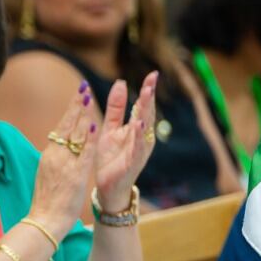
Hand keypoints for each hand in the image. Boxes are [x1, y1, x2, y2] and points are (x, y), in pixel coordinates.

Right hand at [28, 82, 96, 229]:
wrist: (44, 219)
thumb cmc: (46, 201)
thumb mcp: (46, 174)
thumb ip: (54, 159)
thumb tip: (58, 146)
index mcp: (49, 155)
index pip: (60, 127)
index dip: (69, 110)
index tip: (77, 95)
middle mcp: (55, 155)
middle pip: (66, 125)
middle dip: (75, 105)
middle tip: (83, 87)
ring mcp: (64, 164)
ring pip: (74, 135)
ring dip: (81, 115)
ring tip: (88, 97)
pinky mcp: (74, 174)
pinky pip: (82, 153)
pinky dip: (87, 139)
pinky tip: (92, 125)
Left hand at [94, 74, 157, 212]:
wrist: (107, 186)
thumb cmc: (111, 157)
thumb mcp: (110, 128)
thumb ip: (116, 108)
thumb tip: (121, 82)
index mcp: (137, 129)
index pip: (144, 106)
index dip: (148, 90)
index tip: (153, 74)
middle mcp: (142, 138)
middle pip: (147, 114)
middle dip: (149, 97)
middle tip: (151, 80)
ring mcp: (139, 151)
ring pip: (144, 129)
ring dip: (146, 112)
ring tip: (146, 96)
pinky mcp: (132, 163)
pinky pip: (136, 148)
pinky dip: (138, 136)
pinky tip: (138, 124)